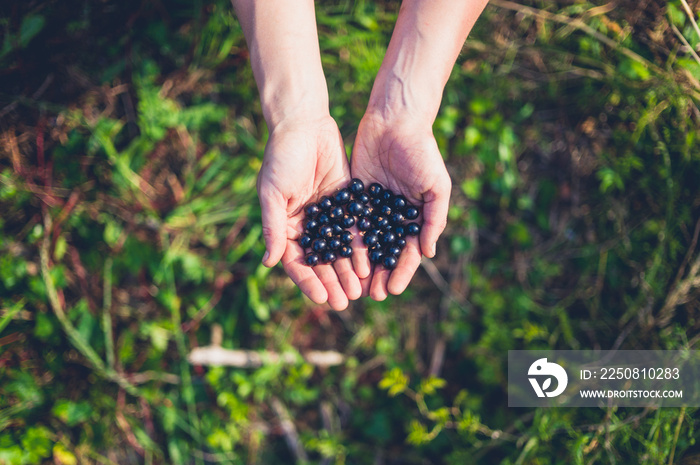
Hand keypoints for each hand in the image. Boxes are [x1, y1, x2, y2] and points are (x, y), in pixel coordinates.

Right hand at [257, 114, 366, 309]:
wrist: (304, 123)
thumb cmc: (281, 157)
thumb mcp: (273, 193)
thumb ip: (273, 227)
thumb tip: (269, 263)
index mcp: (286, 225)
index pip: (298, 262)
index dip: (309, 281)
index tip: (322, 298)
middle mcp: (308, 224)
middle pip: (322, 261)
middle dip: (333, 281)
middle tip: (347, 301)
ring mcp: (329, 214)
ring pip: (341, 249)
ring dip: (349, 269)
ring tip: (362, 288)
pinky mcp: (347, 201)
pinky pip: (355, 228)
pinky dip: (362, 246)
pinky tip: (372, 262)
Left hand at [351, 112, 450, 299]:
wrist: (395, 120)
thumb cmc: (422, 151)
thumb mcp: (436, 186)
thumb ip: (433, 219)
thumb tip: (428, 252)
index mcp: (415, 216)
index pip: (408, 251)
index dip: (402, 271)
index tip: (392, 290)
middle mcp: (394, 216)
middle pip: (385, 252)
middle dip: (379, 274)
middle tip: (370, 295)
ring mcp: (374, 207)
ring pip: (366, 242)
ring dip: (361, 264)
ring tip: (353, 284)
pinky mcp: (356, 196)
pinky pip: (350, 222)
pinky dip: (346, 241)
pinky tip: (337, 258)